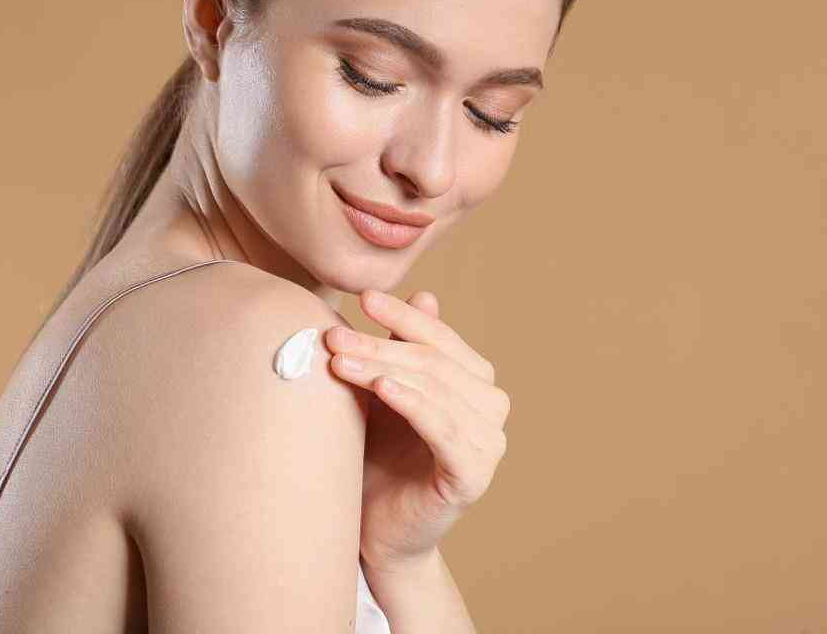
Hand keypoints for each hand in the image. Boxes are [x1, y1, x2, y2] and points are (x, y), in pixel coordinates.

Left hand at [322, 289, 510, 572]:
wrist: (376, 533)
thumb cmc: (379, 458)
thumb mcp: (386, 394)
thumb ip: (405, 349)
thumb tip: (426, 294)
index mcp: (476, 382)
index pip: (441, 338)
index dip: (403, 316)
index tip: (363, 298)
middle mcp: (492, 407)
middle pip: (435, 362)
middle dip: (381, 344)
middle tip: (334, 335)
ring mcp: (489, 442)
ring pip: (436, 390)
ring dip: (385, 368)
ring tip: (339, 360)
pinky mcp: (475, 474)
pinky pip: (444, 429)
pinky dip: (413, 403)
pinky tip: (382, 387)